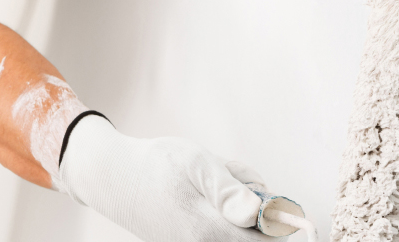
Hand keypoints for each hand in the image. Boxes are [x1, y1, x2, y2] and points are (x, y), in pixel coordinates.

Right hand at [58, 115, 282, 241]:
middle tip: (243, 184)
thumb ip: (232, 191)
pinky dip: (225, 211)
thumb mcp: (199, 164)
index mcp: (209, 232)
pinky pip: (222, 228)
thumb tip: (261, 214)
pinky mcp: (190, 241)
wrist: (111, 176)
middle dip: (261, 212)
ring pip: (238, 230)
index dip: (285, 225)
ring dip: (242, 209)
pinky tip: (210, 192)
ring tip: (223, 182)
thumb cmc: (157, 165)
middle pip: (255, 238)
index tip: (287, 207)